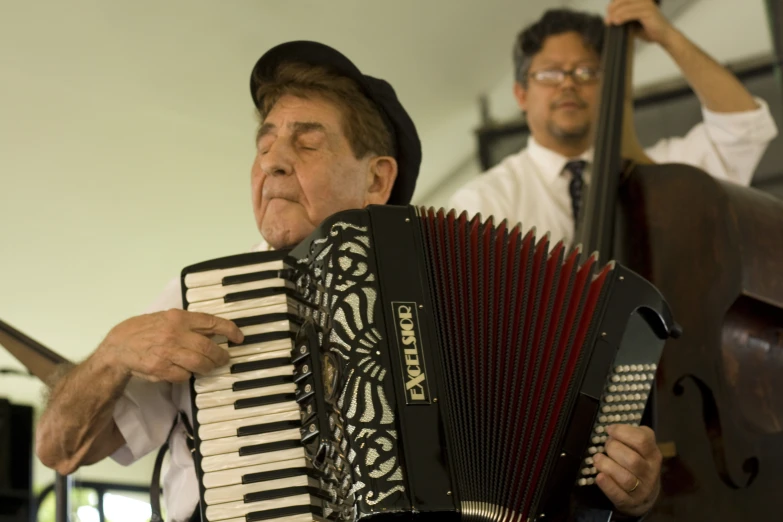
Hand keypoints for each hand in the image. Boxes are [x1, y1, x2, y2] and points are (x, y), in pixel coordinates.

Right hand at [97, 309, 243, 382]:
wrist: (119, 346)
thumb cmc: (145, 330)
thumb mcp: (166, 318)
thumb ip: (188, 323)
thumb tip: (213, 331)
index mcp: (179, 318)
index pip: (211, 322)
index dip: (229, 330)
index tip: (239, 337)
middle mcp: (175, 334)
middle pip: (209, 347)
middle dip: (221, 355)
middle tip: (225, 358)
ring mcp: (168, 352)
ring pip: (200, 363)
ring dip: (209, 367)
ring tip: (210, 366)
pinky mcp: (161, 369)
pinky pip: (184, 375)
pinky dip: (188, 375)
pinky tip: (185, 371)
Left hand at [593, 424, 661, 516]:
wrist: (645, 496)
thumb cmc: (639, 464)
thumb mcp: (641, 448)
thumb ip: (632, 435)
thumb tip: (612, 428)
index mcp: (653, 454)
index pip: (643, 440)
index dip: (622, 432)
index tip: (609, 429)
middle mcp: (650, 472)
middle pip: (632, 460)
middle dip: (613, 449)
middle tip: (605, 447)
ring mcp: (642, 489)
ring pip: (626, 478)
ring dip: (607, 466)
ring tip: (597, 459)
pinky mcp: (630, 502)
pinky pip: (618, 495)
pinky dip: (607, 485)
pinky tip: (599, 477)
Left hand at [606, 0, 675, 45]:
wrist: (663, 36)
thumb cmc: (648, 30)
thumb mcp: (633, 23)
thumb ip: (623, 18)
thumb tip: (610, 18)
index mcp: (640, 0)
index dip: (612, 5)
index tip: (607, 15)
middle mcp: (644, 0)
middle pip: (622, 0)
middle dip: (612, 9)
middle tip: (607, 20)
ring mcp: (647, 4)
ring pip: (625, 6)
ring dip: (615, 14)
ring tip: (609, 22)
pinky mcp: (649, 11)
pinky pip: (631, 12)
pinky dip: (622, 17)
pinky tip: (616, 22)